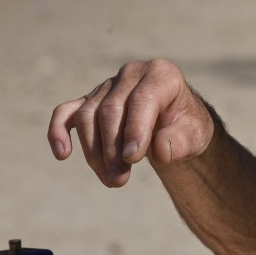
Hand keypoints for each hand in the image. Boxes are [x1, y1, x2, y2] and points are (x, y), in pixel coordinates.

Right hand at [47, 59, 213, 186]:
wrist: (176, 124)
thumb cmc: (186, 128)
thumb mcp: (196, 136)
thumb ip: (181, 142)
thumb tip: (160, 149)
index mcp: (161, 75)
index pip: (142, 99)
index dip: (135, 129)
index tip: (133, 158)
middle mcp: (132, 74)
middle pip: (111, 109)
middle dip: (112, 148)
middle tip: (119, 180)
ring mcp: (107, 86)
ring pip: (88, 115)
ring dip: (94, 152)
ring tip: (111, 180)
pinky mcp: (89, 100)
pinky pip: (66, 113)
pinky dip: (58, 131)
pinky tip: (62, 154)